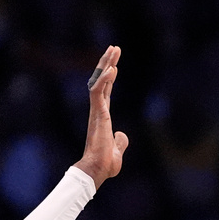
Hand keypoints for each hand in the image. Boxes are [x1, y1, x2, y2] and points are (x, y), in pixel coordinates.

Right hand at [74, 45, 129, 187]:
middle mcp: (98, 110)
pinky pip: (99, 93)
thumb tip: (122, 135)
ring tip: (114, 50)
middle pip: (102, 81)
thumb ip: (119, 141)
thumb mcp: (116, 150)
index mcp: (103, 116)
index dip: (110, 77)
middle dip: (108, 63)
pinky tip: (112, 69)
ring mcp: (97, 111)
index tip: (114, 64)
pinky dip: (104, 80)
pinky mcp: (98, 115)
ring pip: (99, 82)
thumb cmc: (105, 164)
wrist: (97, 171)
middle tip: (114, 48)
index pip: (106, 91)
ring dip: (107, 65)